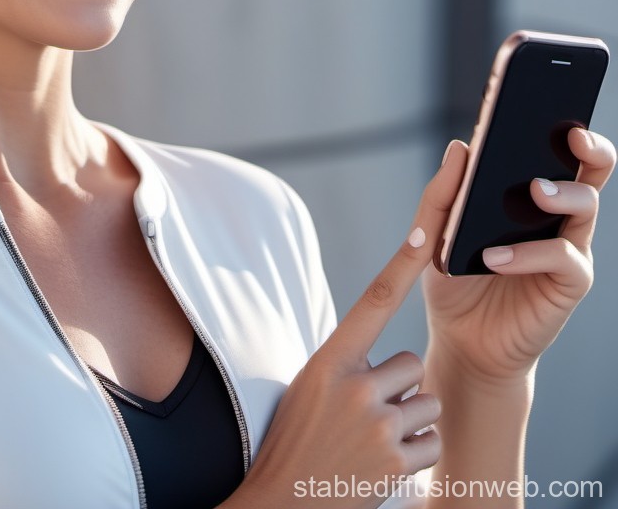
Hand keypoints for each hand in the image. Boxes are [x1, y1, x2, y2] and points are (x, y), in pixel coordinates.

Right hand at [228, 155, 466, 508]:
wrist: (283, 501)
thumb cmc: (297, 438)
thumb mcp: (310, 387)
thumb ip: (348, 366)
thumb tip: (396, 360)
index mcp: (328, 361)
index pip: (372, 301)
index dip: (401, 264)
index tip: (425, 234)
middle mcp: (355, 387)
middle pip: (409, 365)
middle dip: (399, 389)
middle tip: (365, 413)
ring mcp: (376, 426)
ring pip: (427, 403)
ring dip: (410, 422)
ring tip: (373, 439)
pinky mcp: (397, 463)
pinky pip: (433, 442)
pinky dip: (417, 454)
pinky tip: (384, 463)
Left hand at [423, 128, 615, 382]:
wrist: (462, 341)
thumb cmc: (454, 281)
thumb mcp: (435, 233)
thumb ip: (444, 194)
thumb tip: (460, 145)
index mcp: (526, 192)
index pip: (550, 148)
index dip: (556, 119)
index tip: (548, 94)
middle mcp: (555, 213)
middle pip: (590, 168)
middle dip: (589, 145)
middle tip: (572, 133)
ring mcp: (566, 246)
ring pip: (586, 205)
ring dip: (561, 192)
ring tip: (532, 190)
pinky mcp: (568, 284)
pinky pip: (563, 258)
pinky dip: (528, 253)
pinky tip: (494, 256)